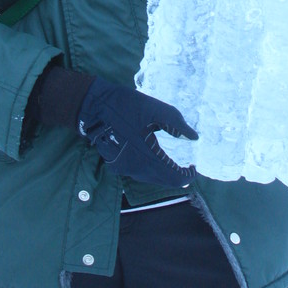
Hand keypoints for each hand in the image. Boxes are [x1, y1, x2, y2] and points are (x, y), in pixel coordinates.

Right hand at [78, 78, 197, 186]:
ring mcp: (124, 169)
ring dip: (164, 173)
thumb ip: (177, 124)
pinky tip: (153, 158)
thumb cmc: (125, 105)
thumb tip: (194, 137)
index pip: (175, 178)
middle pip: (164, 181)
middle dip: (178, 175)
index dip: (188, 176)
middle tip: (186, 165)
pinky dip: (151, 170)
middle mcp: (136, 169)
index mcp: (148, 157)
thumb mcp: (155, 109)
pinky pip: (139, 174)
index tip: (194, 166)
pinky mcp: (116, 165)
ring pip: (151, 179)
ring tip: (173, 160)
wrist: (94, 106)